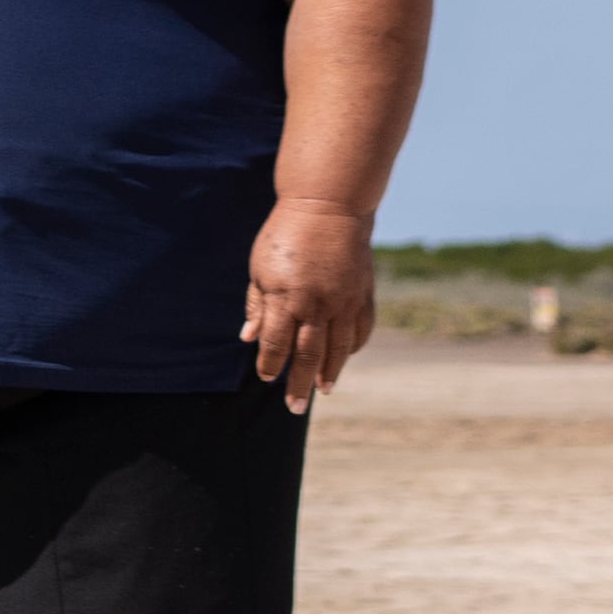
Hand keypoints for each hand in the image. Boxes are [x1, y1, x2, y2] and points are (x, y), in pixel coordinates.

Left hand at [244, 198, 378, 413]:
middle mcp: (318, 304)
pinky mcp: (363, 293)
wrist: (328, 206)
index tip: (267, 378)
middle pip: (307, 354)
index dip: (271, 365)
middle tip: (294, 407)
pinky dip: (352, 347)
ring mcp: (344, 300)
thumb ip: (257, 305)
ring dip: (329, 372)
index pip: (277, 344)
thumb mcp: (260, 268)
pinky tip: (344, 358)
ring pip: (338, 348)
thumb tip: (249, 339)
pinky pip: (360, 329)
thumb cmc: (285, 235)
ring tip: (322, 390)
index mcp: (287, 297)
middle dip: (299, 383)